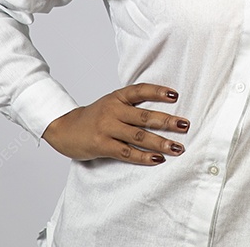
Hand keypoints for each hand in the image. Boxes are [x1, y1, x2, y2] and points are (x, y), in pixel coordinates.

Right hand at [42, 83, 189, 163]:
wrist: (64, 128)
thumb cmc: (94, 117)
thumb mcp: (111, 103)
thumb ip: (132, 105)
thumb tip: (162, 112)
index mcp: (117, 97)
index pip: (140, 90)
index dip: (158, 92)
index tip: (176, 96)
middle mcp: (113, 110)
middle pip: (144, 116)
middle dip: (167, 121)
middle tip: (185, 125)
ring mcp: (107, 128)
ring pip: (138, 136)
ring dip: (160, 142)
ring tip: (177, 148)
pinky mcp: (102, 145)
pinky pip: (126, 152)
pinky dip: (143, 157)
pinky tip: (157, 159)